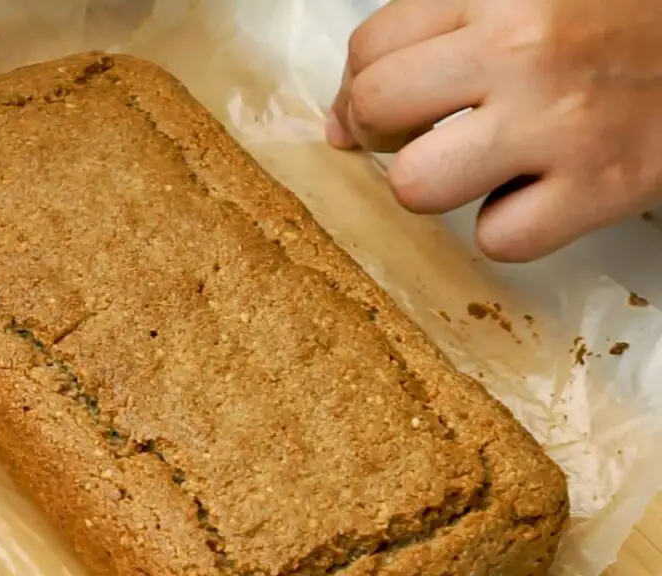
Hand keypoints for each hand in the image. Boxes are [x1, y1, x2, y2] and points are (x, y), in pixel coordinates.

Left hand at [327, 0, 661, 261]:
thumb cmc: (623, 17)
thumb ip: (435, 34)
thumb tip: (341, 123)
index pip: (370, 50)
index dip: (355, 90)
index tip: (370, 111)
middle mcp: (522, 52)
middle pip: (377, 111)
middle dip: (380, 135)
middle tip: (415, 136)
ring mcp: (559, 124)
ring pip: (418, 186)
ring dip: (435, 184)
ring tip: (476, 164)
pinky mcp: (601, 187)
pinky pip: (499, 239)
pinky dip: (510, 225)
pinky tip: (537, 192)